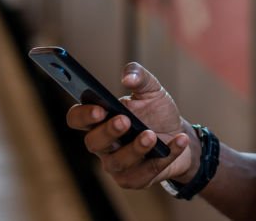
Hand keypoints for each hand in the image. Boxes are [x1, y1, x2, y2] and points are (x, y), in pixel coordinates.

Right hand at [66, 62, 195, 187]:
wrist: (179, 135)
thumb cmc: (157, 113)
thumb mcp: (151, 90)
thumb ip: (139, 77)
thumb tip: (128, 77)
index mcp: (101, 119)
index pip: (77, 118)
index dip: (83, 115)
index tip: (99, 108)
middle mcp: (103, 144)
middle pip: (93, 142)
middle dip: (108, 132)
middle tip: (125, 120)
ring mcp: (117, 164)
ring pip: (118, 162)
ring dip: (135, 148)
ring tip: (151, 135)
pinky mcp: (136, 179)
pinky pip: (147, 171)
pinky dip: (165, 157)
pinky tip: (178, 141)